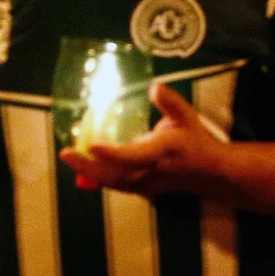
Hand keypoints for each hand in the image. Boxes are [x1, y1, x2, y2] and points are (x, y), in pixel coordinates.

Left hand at [60, 82, 227, 197]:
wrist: (209, 172)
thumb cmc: (195, 141)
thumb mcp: (187, 117)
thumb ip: (170, 102)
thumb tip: (154, 86)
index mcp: (162, 152)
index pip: (133, 156)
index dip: (112, 153)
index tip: (92, 144)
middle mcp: (150, 172)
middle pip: (114, 175)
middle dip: (88, 166)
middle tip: (65, 154)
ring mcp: (144, 184)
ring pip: (112, 183)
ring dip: (88, 171)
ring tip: (69, 158)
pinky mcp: (140, 189)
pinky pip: (115, 185)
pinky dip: (97, 177)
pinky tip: (83, 168)